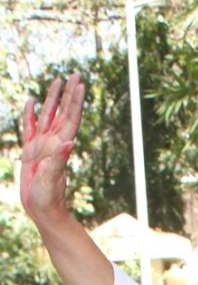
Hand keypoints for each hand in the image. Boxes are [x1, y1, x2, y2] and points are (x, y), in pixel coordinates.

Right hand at [20, 74, 84, 219]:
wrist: (44, 210)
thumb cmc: (49, 198)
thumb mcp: (53, 179)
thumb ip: (59, 160)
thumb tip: (70, 142)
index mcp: (60, 146)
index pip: (70, 118)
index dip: (75, 101)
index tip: (80, 84)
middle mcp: (54, 142)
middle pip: (63, 112)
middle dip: (69, 93)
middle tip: (76, 74)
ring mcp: (43, 145)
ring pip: (48, 115)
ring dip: (53, 98)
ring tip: (58, 80)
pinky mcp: (31, 151)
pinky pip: (30, 126)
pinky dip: (31, 113)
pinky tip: (32, 102)